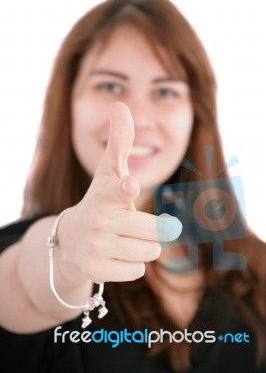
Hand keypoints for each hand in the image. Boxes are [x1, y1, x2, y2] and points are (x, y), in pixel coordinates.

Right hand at [59, 102, 181, 283]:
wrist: (70, 240)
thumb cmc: (99, 201)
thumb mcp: (108, 172)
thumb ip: (120, 141)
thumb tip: (120, 103)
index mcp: (106, 194)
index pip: (118, 190)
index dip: (125, 190)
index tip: (129, 187)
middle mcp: (99, 221)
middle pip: (155, 232)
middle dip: (150, 230)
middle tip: (130, 225)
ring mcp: (96, 247)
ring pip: (150, 252)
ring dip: (142, 246)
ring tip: (122, 239)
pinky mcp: (96, 271)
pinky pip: (137, 271)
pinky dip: (131, 264)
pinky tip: (114, 255)